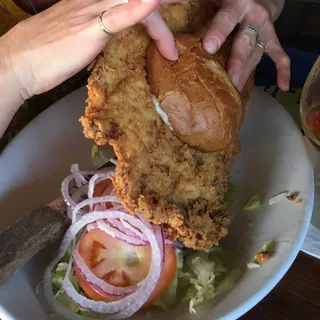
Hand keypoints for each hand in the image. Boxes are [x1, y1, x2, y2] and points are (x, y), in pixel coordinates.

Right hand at [0, 0, 177, 99]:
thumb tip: (112, 43)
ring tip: (186, 7)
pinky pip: (118, 17)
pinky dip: (138, 9)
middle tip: (190, 3)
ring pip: (132, 0)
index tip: (169, 12)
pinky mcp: (90, 30)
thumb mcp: (77, 39)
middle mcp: (93, 0)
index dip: (151, 4)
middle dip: (166, 0)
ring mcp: (91, 12)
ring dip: (163, 4)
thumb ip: (98, 35)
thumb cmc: (46, 55)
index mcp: (92, 2)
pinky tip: (155, 2)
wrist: (18, 63)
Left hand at [202, 0, 289, 90]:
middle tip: (229, 80)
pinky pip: (279, 54)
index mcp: (236, 4)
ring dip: (246, 73)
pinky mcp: (271, 39)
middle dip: (237, 62)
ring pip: (255, 54)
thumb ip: (194, 1)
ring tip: (236, 91)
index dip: (218, 32)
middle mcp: (253, 17)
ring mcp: (264, 30)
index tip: (208, 47)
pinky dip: (282, 69)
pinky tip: (282, 85)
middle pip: (244, 43)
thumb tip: (166, 4)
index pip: (227, 19)